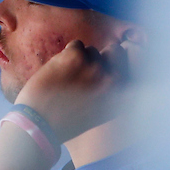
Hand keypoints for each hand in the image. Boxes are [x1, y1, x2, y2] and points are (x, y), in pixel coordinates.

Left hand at [15, 38, 132, 141]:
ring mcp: (95, 67)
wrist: (39, 125)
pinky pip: (76, 44)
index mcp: (123, 94)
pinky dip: (66, 55)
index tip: (102, 73)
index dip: (115, 65)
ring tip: (67, 79)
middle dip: (99, 60)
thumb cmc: (66, 123)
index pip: (130, 64)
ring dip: (80, 60)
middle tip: (82, 74)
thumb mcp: (101, 114)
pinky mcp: (76, 56)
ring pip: (91, 50)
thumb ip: (113, 94)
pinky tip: (58, 71)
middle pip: (114, 52)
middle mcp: (114, 79)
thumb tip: (117, 72)